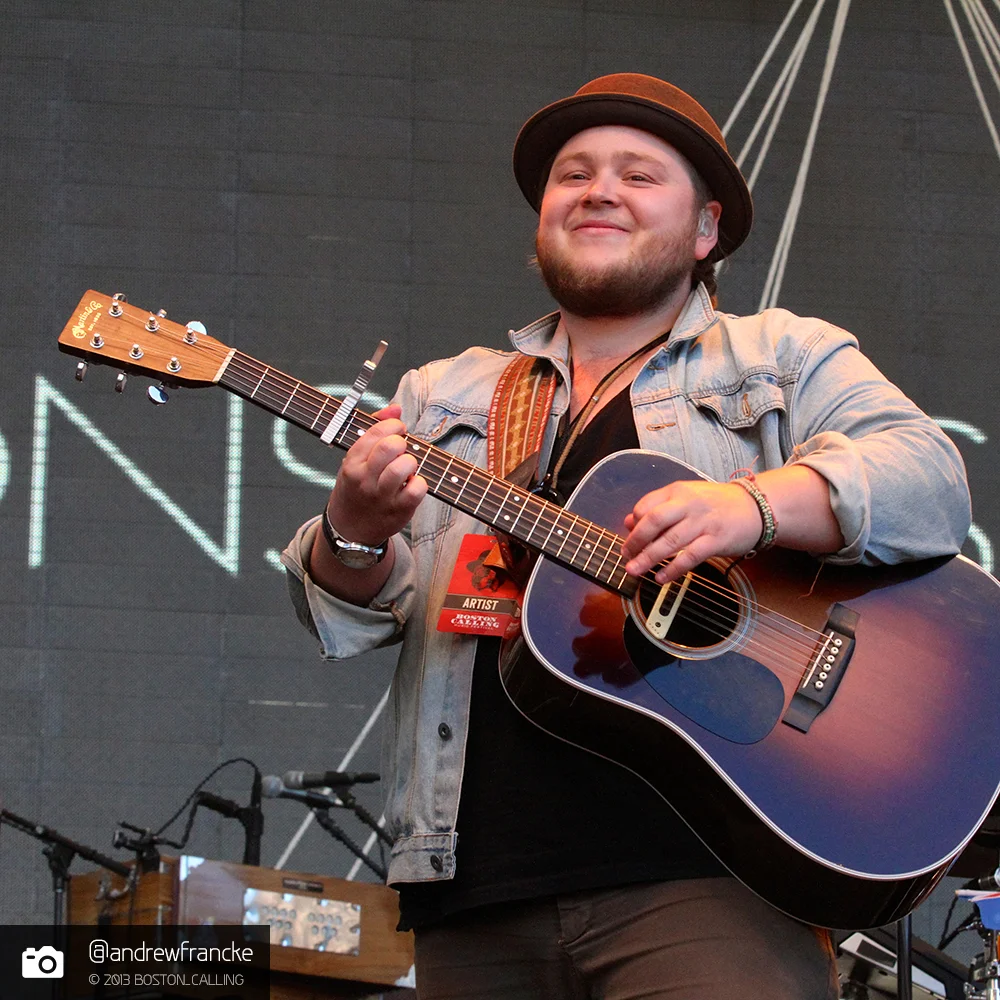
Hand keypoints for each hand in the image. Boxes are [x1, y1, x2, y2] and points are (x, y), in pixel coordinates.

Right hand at [324, 404, 427, 543]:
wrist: (350, 529)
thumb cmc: (357, 488)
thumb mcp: (356, 459)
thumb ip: (374, 429)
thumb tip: (396, 409)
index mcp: (352, 462)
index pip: (376, 432)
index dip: (394, 426)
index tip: (398, 431)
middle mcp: (365, 479)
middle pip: (390, 447)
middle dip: (402, 442)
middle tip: (402, 449)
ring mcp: (382, 496)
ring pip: (404, 466)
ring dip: (411, 462)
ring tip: (406, 468)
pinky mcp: (399, 510)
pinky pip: (417, 489)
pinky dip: (420, 483)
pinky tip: (412, 484)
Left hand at [620, 480, 762, 583]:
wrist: (757, 507)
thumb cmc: (716, 504)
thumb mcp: (686, 498)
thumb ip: (658, 508)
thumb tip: (628, 522)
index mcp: (677, 491)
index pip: (646, 506)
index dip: (633, 524)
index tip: (628, 540)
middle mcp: (688, 504)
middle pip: (654, 521)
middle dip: (635, 541)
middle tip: (625, 556)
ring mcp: (703, 522)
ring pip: (669, 541)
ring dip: (648, 558)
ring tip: (634, 570)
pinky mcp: (716, 540)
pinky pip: (690, 557)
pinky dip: (673, 569)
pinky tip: (661, 578)